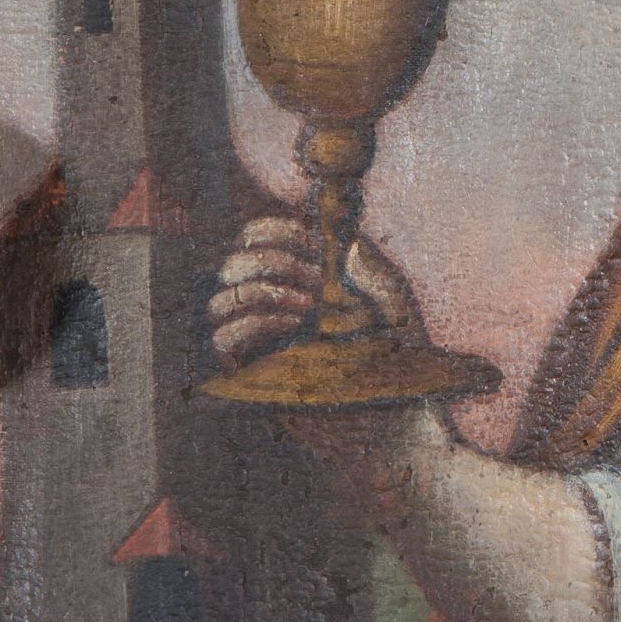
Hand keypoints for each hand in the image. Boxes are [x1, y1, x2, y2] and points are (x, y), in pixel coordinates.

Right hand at [209, 213, 420, 368]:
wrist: (400, 407)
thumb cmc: (399, 354)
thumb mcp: (386, 292)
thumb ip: (356, 253)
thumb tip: (328, 214)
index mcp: (296, 281)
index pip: (256, 239)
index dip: (275, 230)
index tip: (313, 242)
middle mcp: (271, 308)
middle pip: (233, 263)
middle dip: (272, 260)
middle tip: (316, 279)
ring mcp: (258, 342)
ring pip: (220, 299)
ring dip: (262, 290)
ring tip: (310, 305)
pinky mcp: (251, 376)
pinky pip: (221, 338)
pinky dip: (253, 322)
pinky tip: (295, 326)